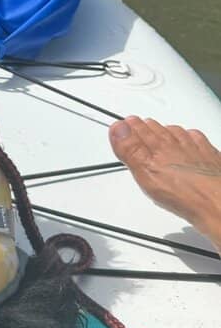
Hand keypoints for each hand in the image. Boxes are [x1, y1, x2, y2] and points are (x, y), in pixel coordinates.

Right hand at [109, 116, 220, 248]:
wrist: (218, 203)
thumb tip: (118, 128)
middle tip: (136, 124)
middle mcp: (176, 144)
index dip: (128, 128)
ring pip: (176, 133)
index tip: (121, 126)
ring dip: (165, 131)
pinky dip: (190, 138)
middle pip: (156, 129)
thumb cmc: (185, 194)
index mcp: (159, 147)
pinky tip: (189, 140)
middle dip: (144, 127)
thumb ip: (131, 150)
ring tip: (158, 131)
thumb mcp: (147, 175)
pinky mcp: (210, 156)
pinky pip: (197, 140)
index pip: (139, 130)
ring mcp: (195, 149)